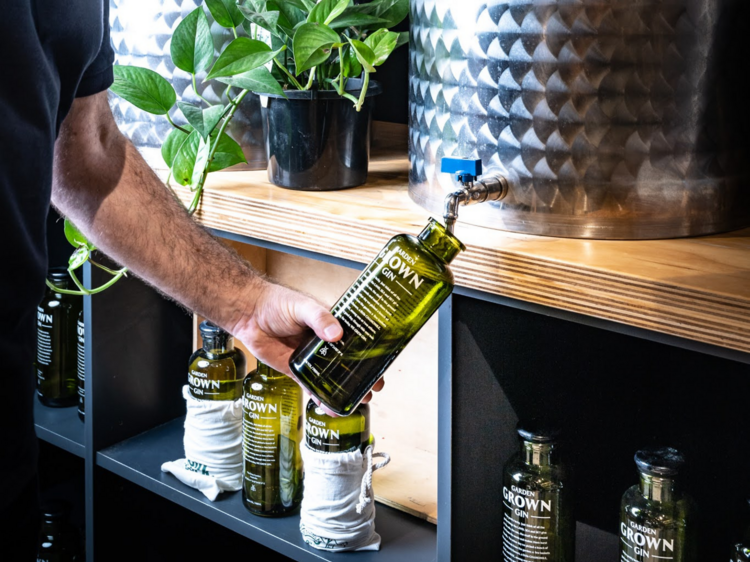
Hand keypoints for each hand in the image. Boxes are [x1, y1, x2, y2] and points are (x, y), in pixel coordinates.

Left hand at [231, 280, 383, 412]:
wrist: (250, 313)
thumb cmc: (278, 302)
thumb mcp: (303, 306)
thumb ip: (320, 318)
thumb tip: (335, 333)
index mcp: (333, 326)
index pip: (357, 342)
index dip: (370, 355)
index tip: (382, 367)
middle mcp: (325, 344)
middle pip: (348, 364)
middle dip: (362, 378)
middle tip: (373, 390)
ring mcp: (312, 359)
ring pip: (332, 379)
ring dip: (344, 392)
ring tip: (356, 403)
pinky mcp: (296, 370)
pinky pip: (311, 386)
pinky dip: (321, 398)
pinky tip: (330, 408)